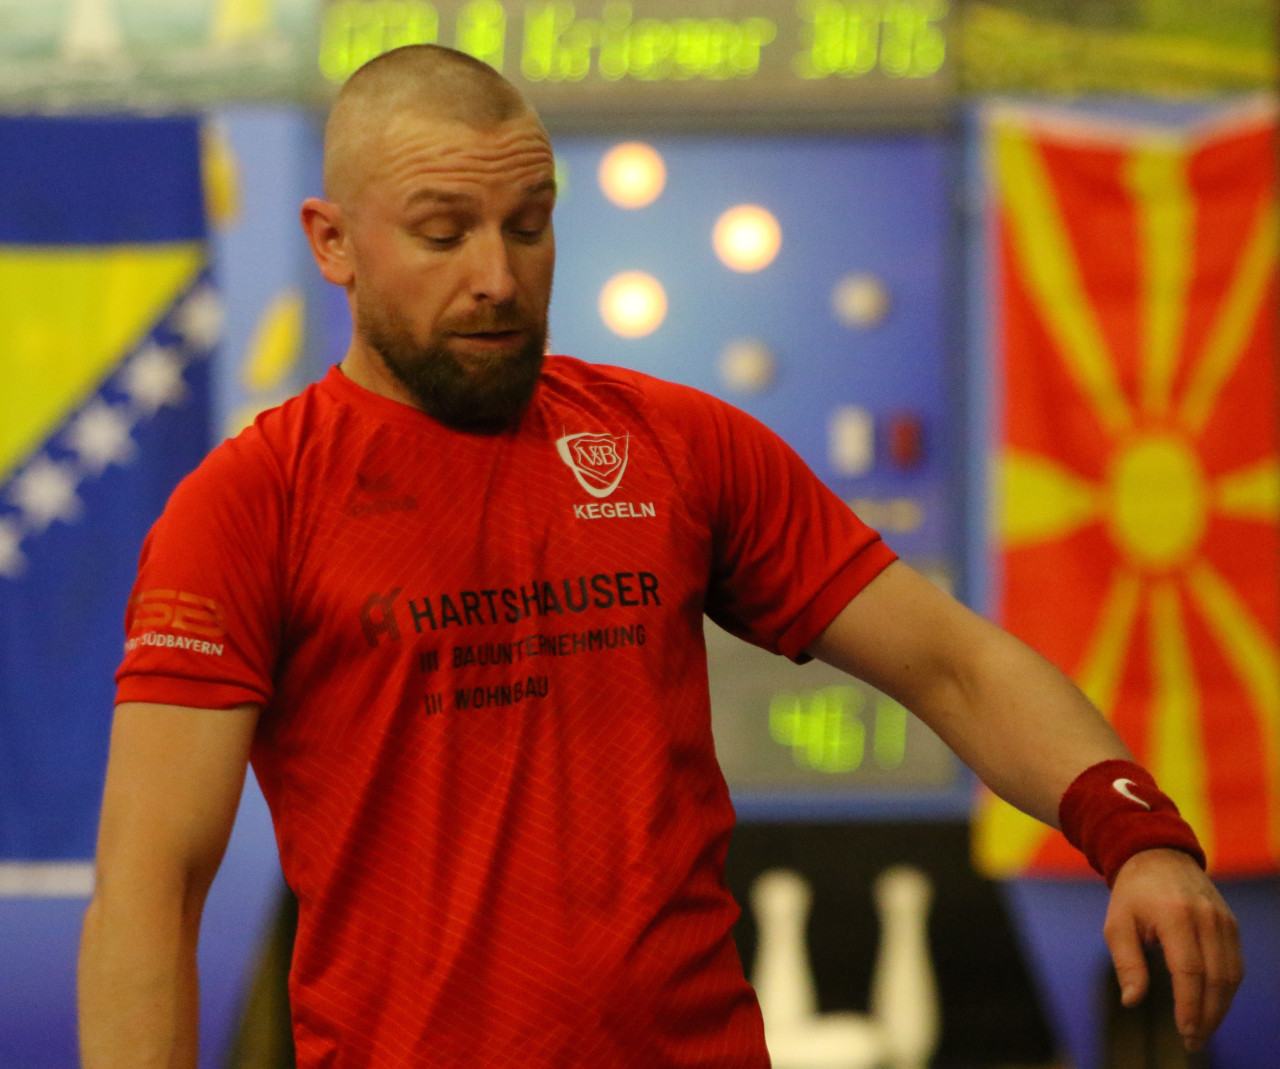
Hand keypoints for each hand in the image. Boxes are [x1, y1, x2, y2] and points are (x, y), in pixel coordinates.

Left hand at [1104, 848, 1242, 1051]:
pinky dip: (1226, 990)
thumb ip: (1126, 963)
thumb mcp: (1117, 924)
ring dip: (1220, 1008)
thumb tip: (1131, 1001)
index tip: (1185, 1033)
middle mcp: (1206, 918)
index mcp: (1174, 915)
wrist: (1158, 855)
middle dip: (1207, 1016)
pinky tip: (1212, 1007)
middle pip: (1217, 978)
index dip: (1190, 1006)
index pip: (1190, 971)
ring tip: (1202, 1031)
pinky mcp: (1231, 924)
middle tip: (1193, 1042)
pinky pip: (1235, 964)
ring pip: (1232, 975)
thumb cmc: (1132, 894)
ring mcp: (1223, 920)